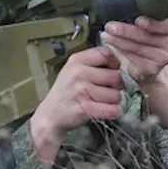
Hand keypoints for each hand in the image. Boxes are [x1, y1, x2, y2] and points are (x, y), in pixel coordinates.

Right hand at [29, 46, 124, 168]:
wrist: (50, 114)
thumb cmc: (66, 90)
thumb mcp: (73, 69)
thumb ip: (92, 63)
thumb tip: (118, 63)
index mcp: (77, 60)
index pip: (106, 53)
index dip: (115, 62)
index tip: (114, 69)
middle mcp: (78, 73)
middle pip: (115, 76)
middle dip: (117, 85)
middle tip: (110, 90)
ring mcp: (81, 90)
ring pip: (115, 95)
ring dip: (114, 101)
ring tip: (105, 101)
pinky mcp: (85, 108)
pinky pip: (111, 110)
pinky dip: (114, 112)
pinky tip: (111, 111)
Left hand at [98, 16, 167, 86]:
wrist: (154, 65)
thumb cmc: (149, 40)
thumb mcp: (151, 26)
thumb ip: (141, 19)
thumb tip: (121, 11)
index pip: (164, 24)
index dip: (151, 23)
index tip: (137, 21)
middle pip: (147, 36)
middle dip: (125, 30)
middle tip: (110, 26)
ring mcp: (164, 57)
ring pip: (138, 47)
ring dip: (119, 40)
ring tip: (106, 34)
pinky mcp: (153, 69)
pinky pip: (134, 57)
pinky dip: (121, 49)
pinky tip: (112, 44)